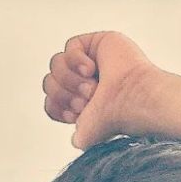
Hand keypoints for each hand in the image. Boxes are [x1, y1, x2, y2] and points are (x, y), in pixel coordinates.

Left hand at [43, 31, 161, 147]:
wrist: (131, 100)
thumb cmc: (115, 116)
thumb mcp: (87, 136)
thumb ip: (78, 137)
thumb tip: (76, 138)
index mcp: (82, 101)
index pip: (51, 101)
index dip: (57, 107)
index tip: (75, 114)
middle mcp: (86, 81)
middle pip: (49, 82)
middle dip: (63, 94)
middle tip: (85, 100)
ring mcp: (92, 61)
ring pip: (56, 64)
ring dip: (69, 78)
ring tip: (90, 86)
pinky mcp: (99, 43)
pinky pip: (70, 46)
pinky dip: (75, 59)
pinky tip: (91, 68)